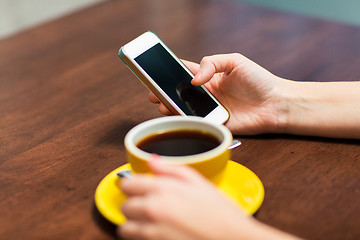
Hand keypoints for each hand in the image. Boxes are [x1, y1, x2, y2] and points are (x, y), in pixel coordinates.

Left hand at [118, 161, 255, 239]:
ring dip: (134, 224)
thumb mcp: (200, 183)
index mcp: (163, 190)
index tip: (138, 188)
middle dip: (134, 205)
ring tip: (152, 223)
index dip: (132, 185)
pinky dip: (140, 238)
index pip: (127, 184)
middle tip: (150, 206)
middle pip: (125, 205)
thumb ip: (172, 169)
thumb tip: (152, 160)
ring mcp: (151, 232)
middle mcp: (152, 210)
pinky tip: (157, 234)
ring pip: (125, 227)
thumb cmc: (221, 213)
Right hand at [149, 53, 291, 134]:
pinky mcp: (215, 124)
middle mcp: (206, 93)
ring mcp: (209, 109)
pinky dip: (185, 121)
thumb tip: (193, 79)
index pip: (183, 72)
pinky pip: (196, 123)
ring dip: (170, 107)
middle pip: (179, 92)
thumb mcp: (234, 61)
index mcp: (209, 76)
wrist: (276, 103)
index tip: (155, 72)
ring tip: (162, 104)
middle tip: (154, 92)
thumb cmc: (259, 80)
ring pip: (183, 109)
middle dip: (164, 92)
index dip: (168, 72)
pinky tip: (177, 117)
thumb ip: (212, 63)